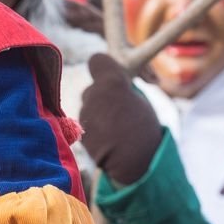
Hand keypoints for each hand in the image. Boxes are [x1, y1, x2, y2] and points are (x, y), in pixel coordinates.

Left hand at [77, 52, 163, 186]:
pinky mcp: (80, 131)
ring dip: (98, 116)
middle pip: (92, 90)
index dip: (103, 67)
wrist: (134, 162)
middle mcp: (93, 94)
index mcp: (112, 82)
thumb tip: (113, 87)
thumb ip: (121, 90)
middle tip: (118, 113)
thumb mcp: (138, 101)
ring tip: (116, 130)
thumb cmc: (143, 129)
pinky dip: (95, 131)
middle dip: (101, 98)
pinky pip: (87, 126)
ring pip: (88, 109)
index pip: (97, 60)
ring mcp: (84, 113)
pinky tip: (108, 141)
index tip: (110, 77)